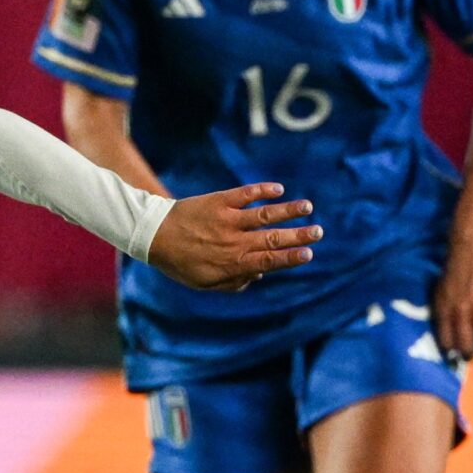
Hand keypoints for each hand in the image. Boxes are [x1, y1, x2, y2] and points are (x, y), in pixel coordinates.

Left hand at [145, 183, 319, 290]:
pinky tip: (278, 189)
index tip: (309, 254)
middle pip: (272, 239)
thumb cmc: (180, 262)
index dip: (291, 258)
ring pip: (263, 215)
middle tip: (319, 232)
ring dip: (287, 211)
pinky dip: (262, 191)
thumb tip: (260, 274)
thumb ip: (233, 282)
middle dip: (298, 236)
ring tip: (308, 207)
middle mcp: (233, 242)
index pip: (269, 261)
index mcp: (232, 264)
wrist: (153, 235)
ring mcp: (226, 220)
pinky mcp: (218, 201)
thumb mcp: (203, 282)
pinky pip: (244, 194)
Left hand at [435, 234, 472, 357]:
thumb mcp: (439, 290)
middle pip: (463, 342)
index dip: (448, 351)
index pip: (444, 338)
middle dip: (466, 354)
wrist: (468, 250)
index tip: (450, 359)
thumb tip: (442, 328)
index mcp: (443, 309)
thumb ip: (441, 309)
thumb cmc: (452, 270)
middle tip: (469, 358)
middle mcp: (459, 312)